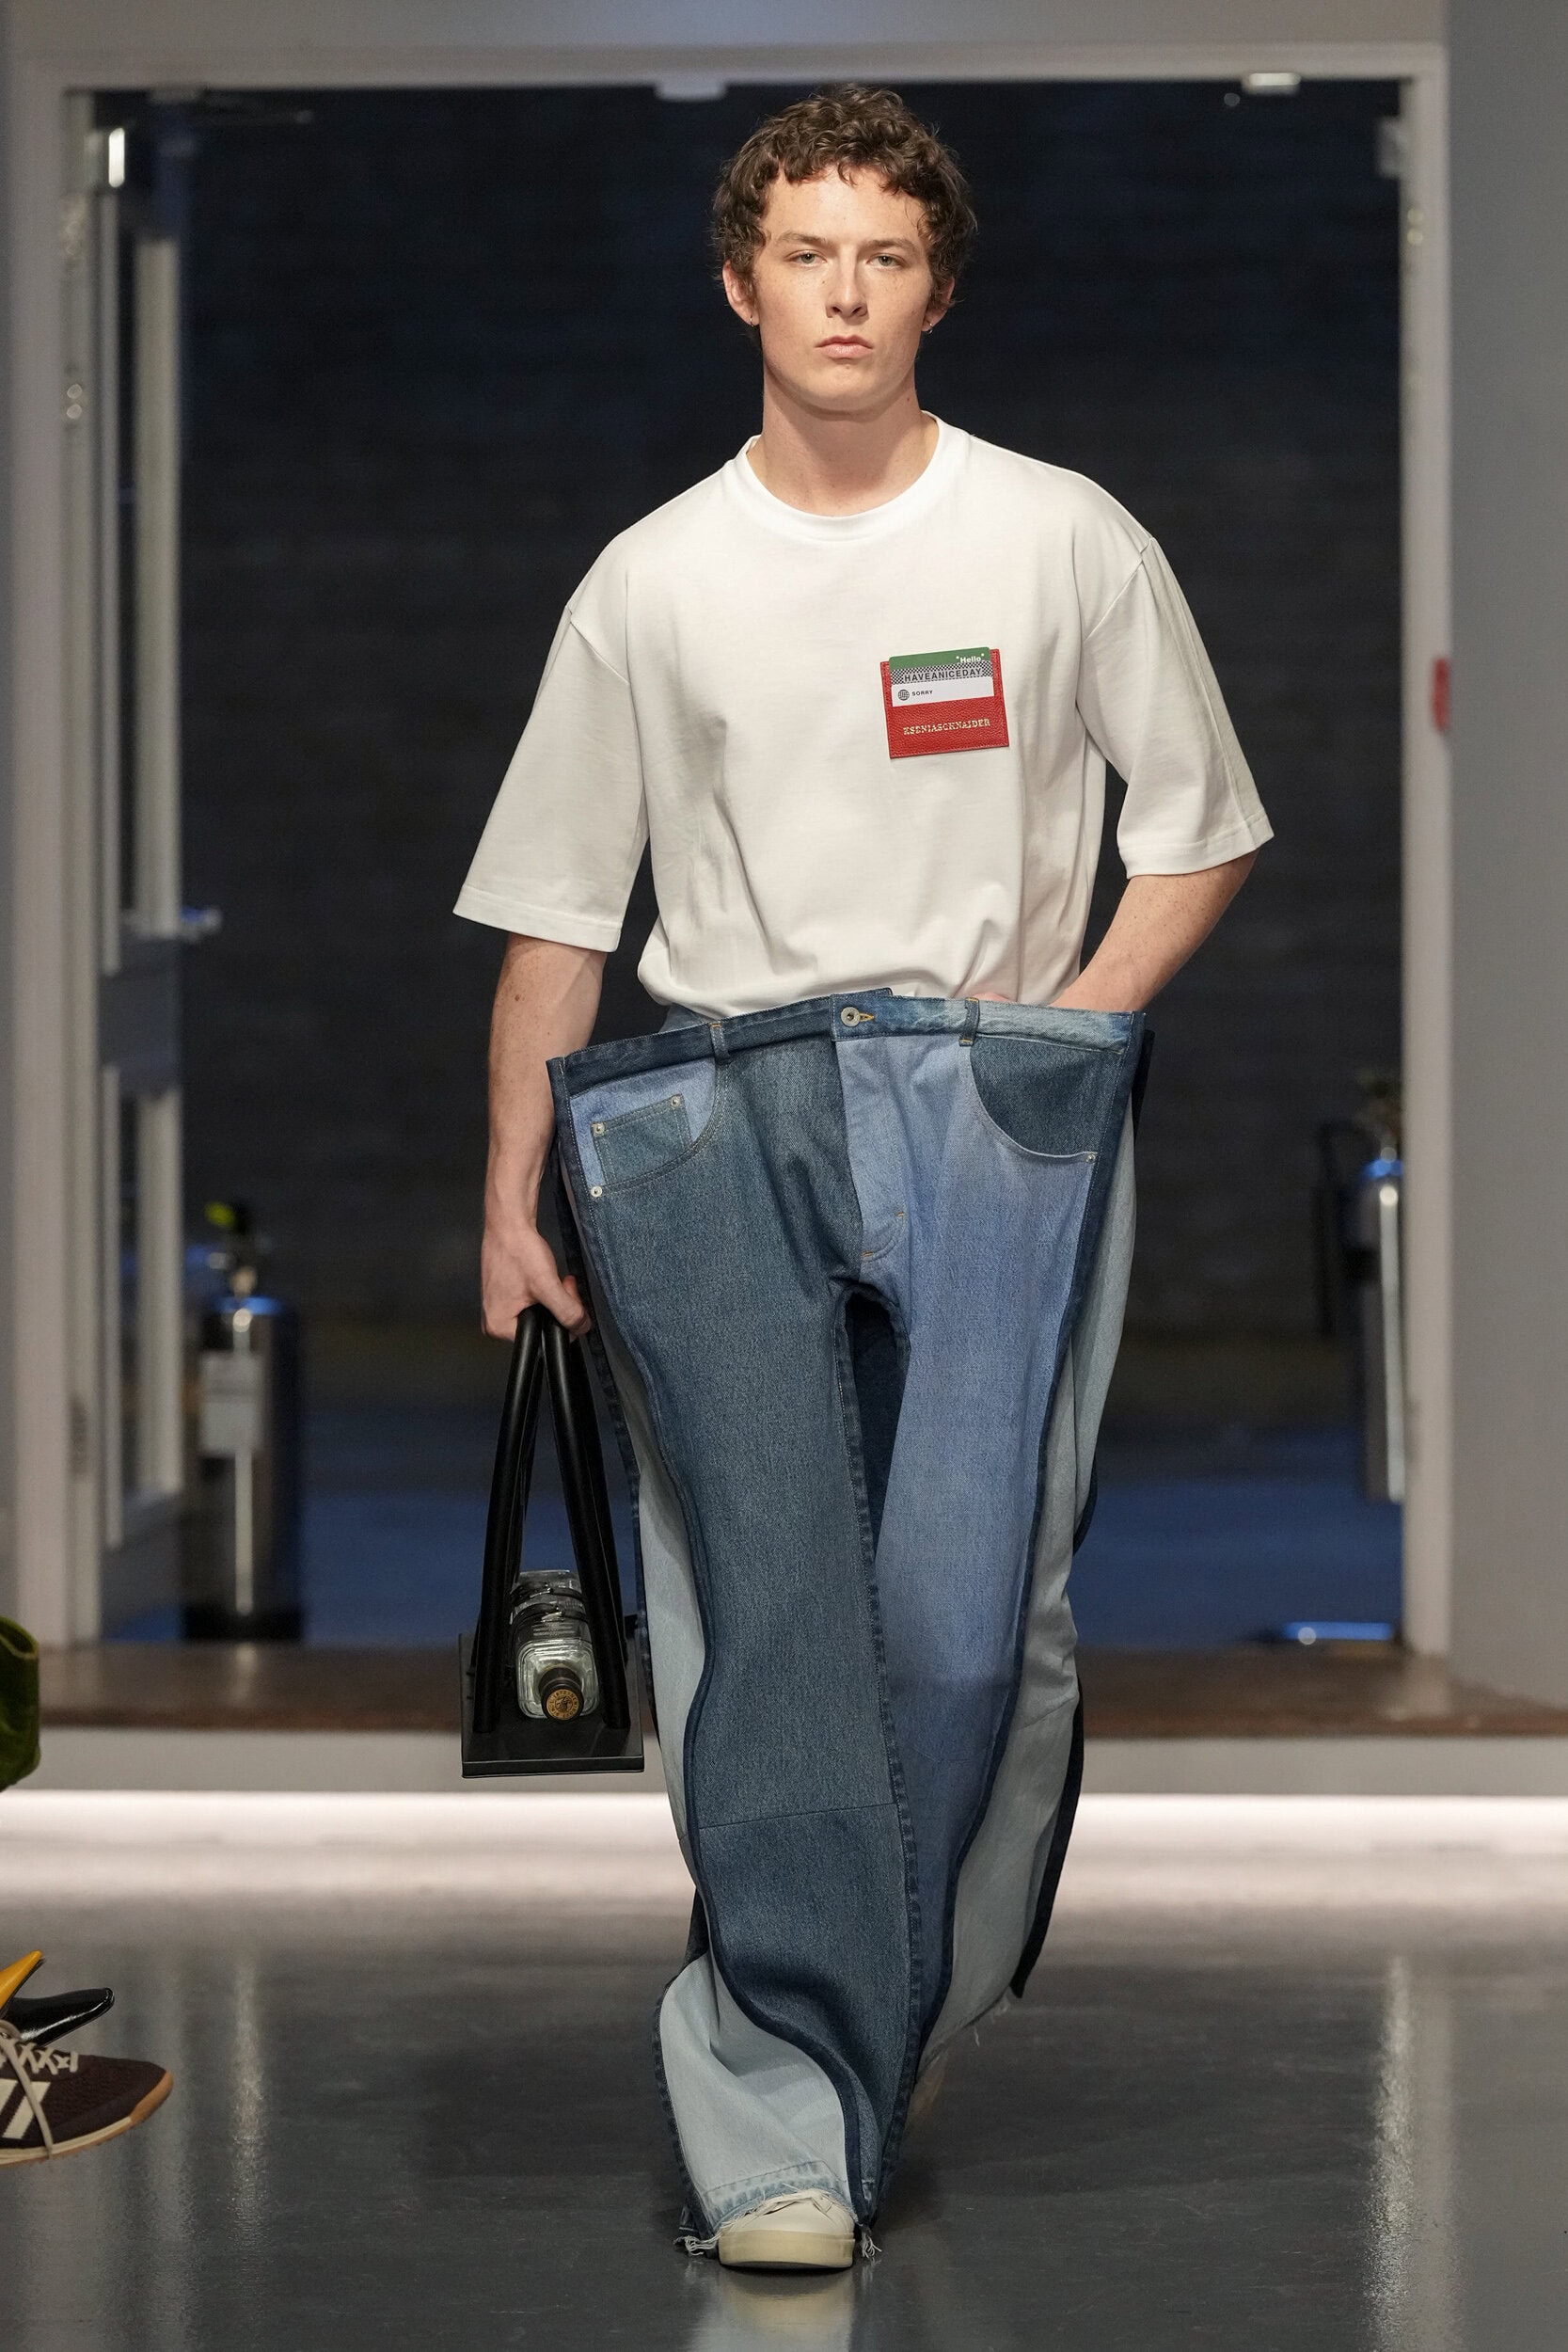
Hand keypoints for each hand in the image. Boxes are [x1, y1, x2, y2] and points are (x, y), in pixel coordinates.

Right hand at [481, 1218, 589, 1338]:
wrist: (509, 1223)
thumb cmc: (518, 1250)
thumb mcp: (547, 1285)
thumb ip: (568, 1311)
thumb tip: (581, 1328)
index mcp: (499, 1327)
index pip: (543, 1340)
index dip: (562, 1322)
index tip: (567, 1298)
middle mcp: (495, 1321)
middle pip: (542, 1327)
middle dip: (560, 1307)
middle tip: (563, 1284)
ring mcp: (500, 1308)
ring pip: (541, 1314)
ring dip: (555, 1297)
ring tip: (555, 1278)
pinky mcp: (506, 1296)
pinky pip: (533, 1303)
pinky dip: (546, 1291)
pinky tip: (545, 1276)